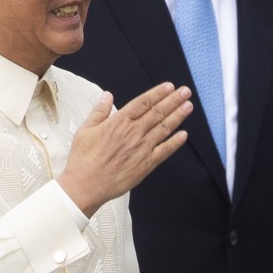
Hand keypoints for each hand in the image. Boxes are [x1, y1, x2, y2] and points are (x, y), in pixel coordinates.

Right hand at [56, 82, 191, 216]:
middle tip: (185, 91)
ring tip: (188, 106)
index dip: (158, 93)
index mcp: (119, 122)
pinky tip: (184, 134)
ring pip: (164, 128)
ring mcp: (141, 148)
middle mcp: (133, 132)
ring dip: (177, 116)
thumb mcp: (86, 129)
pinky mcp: (146, 164)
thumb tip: (107, 95)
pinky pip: (164, 151)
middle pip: (157, 112)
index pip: (143, 102)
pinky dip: (175, 142)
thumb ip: (99, 111)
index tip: (169, 86)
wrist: (86, 185)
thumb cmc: (83, 159)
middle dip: (173, 100)